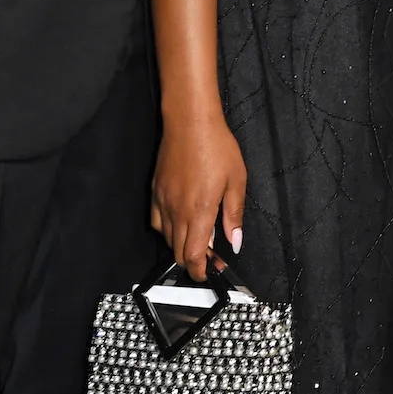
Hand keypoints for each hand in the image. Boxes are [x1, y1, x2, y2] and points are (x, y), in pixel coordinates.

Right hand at [150, 109, 246, 281]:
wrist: (190, 122)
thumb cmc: (216, 146)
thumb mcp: (237, 180)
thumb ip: (234, 214)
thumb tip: (235, 241)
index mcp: (199, 211)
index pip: (193, 255)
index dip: (201, 270)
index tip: (210, 271)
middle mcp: (177, 210)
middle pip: (178, 252)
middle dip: (194, 260)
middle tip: (211, 255)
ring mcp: (163, 202)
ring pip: (167, 239)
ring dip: (182, 245)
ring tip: (199, 236)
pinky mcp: (155, 192)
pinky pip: (157, 222)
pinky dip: (168, 229)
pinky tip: (180, 221)